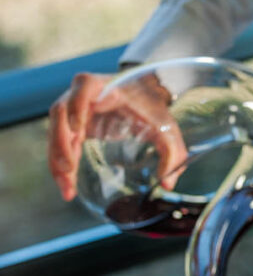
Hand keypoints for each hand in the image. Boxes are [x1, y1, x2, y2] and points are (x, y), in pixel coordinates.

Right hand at [48, 68, 188, 201]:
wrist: (144, 96)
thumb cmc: (152, 107)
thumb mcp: (167, 128)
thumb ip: (173, 153)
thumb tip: (168, 184)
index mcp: (103, 86)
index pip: (83, 88)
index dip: (77, 107)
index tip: (78, 128)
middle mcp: (81, 94)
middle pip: (60, 115)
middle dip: (61, 144)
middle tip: (68, 170)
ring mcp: (72, 110)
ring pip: (56, 133)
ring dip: (57, 161)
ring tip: (67, 189)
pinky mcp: (72, 125)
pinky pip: (61, 144)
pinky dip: (61, 164)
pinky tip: (67, 185)